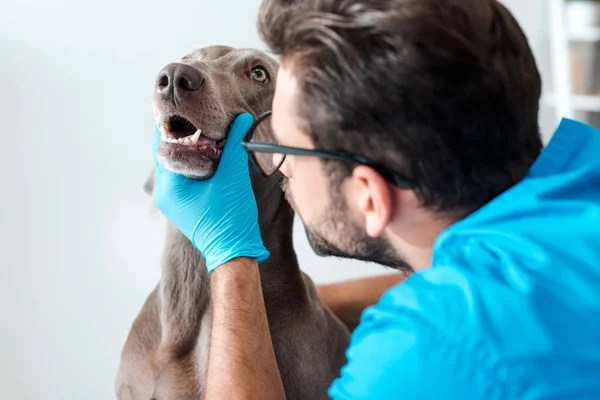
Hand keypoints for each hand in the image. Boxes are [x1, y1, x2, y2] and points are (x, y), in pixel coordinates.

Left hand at [152, 113, 269, 271]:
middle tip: (196, 116)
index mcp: (169, 186)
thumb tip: (242, 119)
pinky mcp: (184, 205)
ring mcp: (173, 201)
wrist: (235, 251)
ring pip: (174, 164)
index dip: (170, 123)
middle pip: (165, 153)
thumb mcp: (233, 178)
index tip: (182, 107)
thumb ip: (235, 145)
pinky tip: (207, 154)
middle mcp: (165, 193)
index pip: (160, 144)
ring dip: (186, 149)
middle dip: (180, 134)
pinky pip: (182, 176)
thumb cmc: (231, 219)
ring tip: (203, 132)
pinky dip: (191, 163)